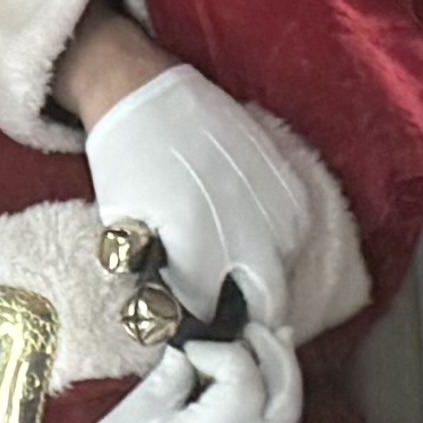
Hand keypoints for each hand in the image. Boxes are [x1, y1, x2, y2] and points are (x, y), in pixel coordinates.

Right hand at [55, 327, 305, 422]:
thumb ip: (162, 386)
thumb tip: (187, 355)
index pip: (244, 381)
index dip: (225, 351)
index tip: (189, 349)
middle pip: (283, 396)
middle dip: (274, 353)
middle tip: (250, 326)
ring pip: (289, 414)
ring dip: (284, 372)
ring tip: (267, 341)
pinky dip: (278, 397)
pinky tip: (263, 377)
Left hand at [86, 59, 357, 336]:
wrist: (147, 94)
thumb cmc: (127, 167)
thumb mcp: (126, 233)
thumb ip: (156, 280)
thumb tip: (174, 320)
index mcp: (200, 249)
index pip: (214, 317)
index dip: (204, 327)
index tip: (197, 329)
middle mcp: (248, 232)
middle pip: (268, 303)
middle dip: (251, 316)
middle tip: (228, 314)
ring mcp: (276, 206)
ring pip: (286, 268)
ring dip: (266, 279)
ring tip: (236, 272)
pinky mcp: (291, 183)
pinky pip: (296, 234)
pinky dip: (278, 244)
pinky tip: (250, 235)